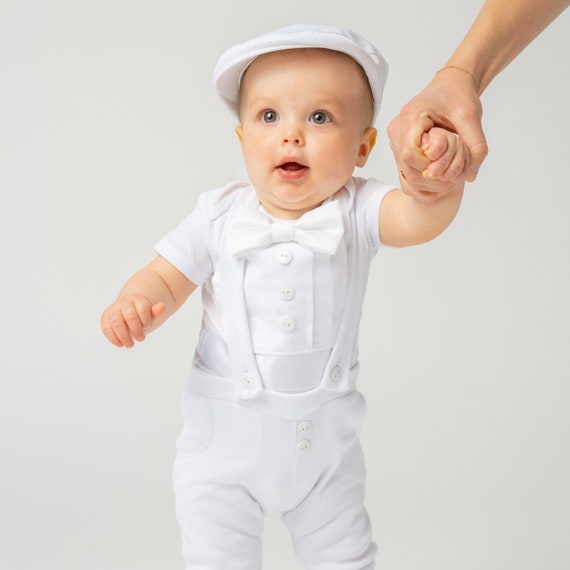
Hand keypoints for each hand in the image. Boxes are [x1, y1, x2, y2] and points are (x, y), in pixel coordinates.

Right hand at [101, 294, 165, 347]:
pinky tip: (120, 344)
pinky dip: (113, 339)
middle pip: (130, 316)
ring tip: (130, 345)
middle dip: (137, 330)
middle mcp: (124, 302)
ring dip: (124, 337)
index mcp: (137, 299)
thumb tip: (163, 306)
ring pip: (117, 323)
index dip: (146, 321)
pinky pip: (106, 328)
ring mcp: (113, 309)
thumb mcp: (150, 316)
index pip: (143, 308)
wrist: (127, 314)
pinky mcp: (105, 318)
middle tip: (141, 339)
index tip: (148, 326)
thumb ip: (156, 313)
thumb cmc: (141, 317)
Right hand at [389, 68, 487, 184]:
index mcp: (410, 116)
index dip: (430, 164)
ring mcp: (396, 141)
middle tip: (457, 173)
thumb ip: (475, 145)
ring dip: (431, 182)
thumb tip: (470, 176)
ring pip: (407, 176)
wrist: (451, 85)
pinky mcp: (400, 150)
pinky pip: (407, 176)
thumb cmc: (459, 95)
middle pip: (408, 168)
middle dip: (434, 176)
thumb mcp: (472, 116)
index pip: (409, 154)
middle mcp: (397, 130)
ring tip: (451, 175)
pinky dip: (425, 184)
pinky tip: (441, 181)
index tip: (451, 159)